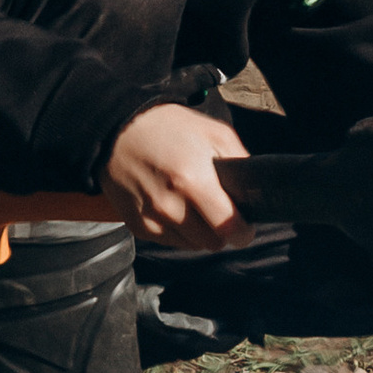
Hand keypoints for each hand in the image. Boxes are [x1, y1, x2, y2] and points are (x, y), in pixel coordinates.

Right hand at [103, 103, 250, 249]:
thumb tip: (254, 188)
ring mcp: (152, 218)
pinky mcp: (138, 226)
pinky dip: (176, 230)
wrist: (117, 129)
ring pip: (192, 245)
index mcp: (194, 181)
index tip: (244, 226)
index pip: (229, 228)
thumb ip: (238, 160)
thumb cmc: (168, 128)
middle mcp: (171, 206)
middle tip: (216, 209)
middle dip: (220, 230)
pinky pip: (170, 242)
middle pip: (213, 243)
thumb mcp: (212, 132)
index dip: (243, 231)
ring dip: (198, 232)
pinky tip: (172, 206)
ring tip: (192, 205)